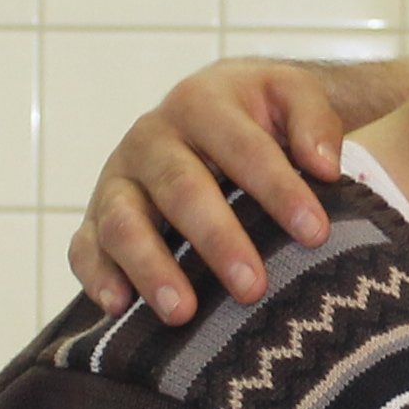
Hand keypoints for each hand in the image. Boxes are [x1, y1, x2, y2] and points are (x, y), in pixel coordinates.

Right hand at [67, 55, 408, 323]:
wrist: (205, 111)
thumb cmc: (256, 114)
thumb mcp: (291, 95)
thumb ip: (315, 120)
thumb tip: (324, 166)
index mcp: (201, 103)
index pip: (243, 148)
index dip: (279, 190)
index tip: (316, 234)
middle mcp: (151, 139)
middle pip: (180, 189)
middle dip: (217, 240)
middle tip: (253, 288)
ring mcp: (117, 179)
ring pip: (123, 221)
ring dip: (151, 268)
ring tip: (183, 313)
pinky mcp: (94, 217)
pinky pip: (84, 247)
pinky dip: (97, 276)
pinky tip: (119, 307)